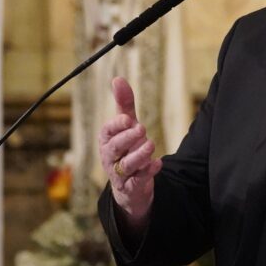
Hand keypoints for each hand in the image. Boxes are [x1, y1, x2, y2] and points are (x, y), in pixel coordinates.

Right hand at [98, 77, 161, 230]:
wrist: (130, 185)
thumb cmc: (126, 149)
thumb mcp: (126, 127)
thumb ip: (124, 105)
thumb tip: (118, 79)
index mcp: (107, 140)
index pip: (107, 131)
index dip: (116, 125)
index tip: (128, 118)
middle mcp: (110, 157)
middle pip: (115, 147)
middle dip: (128, 138)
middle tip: (142, 129)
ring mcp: (119, 173)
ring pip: (126, 165)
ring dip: (139, 155)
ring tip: (150, 145)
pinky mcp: (131, 187)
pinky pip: (138, 180)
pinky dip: (148, 172)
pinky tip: (158, 164)